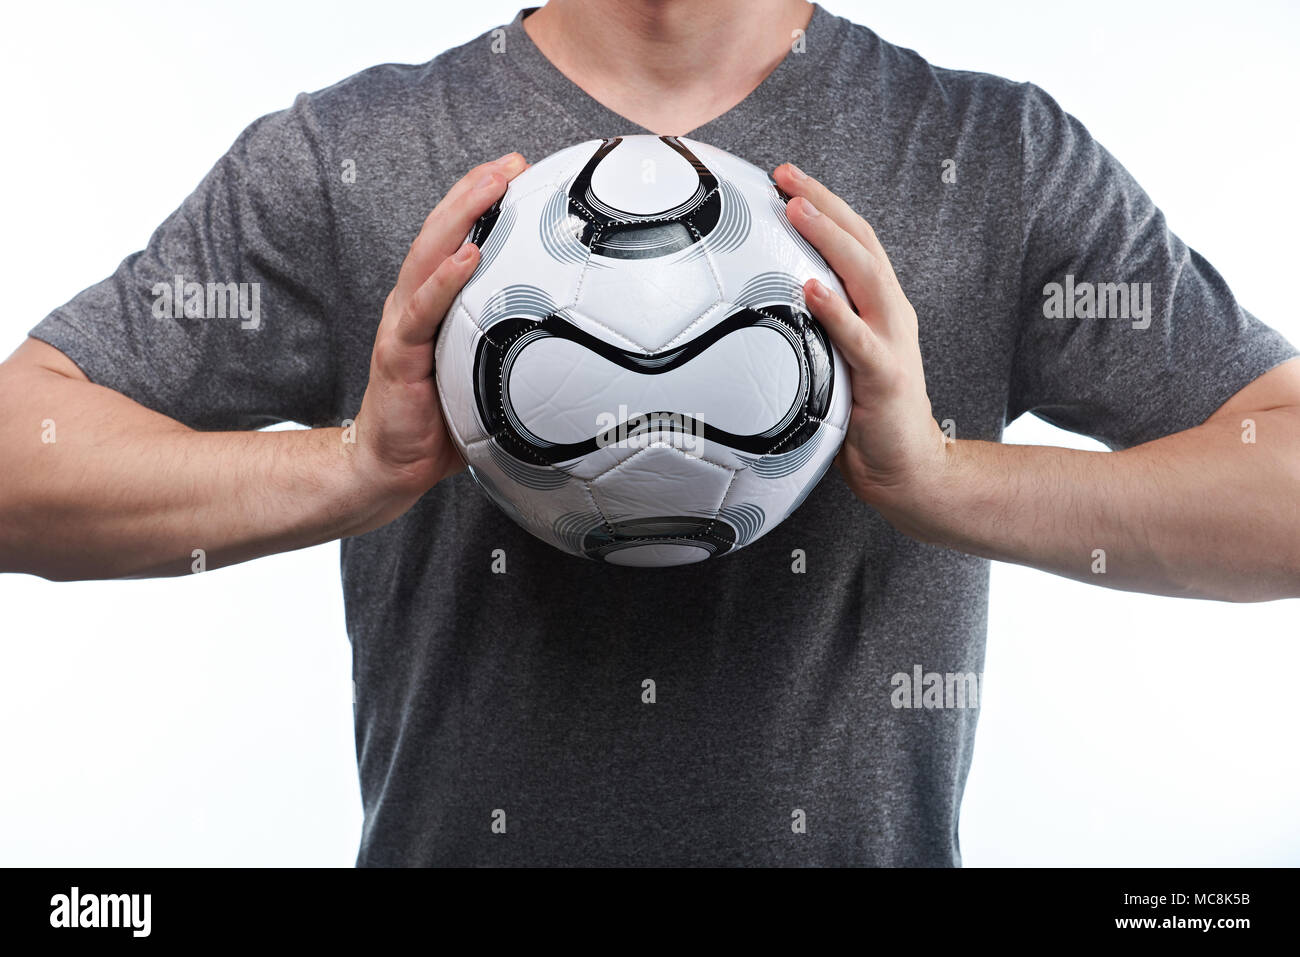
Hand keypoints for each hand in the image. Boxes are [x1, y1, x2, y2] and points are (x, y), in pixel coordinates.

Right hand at [349, 152, 527, 530]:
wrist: (391, 466)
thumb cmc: (442, 424)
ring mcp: (403, 323)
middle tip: (512, 161)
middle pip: (443, 231)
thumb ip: (518, 355)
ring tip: (491, 184)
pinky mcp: (398, 352)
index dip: (486, 203)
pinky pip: (424, 310)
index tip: (523, 171)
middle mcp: (417, 303)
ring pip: (430, 256)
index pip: (460, 240)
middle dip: (476, 191)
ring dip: (461, 215)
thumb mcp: (487, 379)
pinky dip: (445, 280)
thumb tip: (582, 351)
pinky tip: (469, 255)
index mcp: (437, 305)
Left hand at [772, 163, 947, 534]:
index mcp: (877, 305)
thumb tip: (749, 313)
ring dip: (829, 239)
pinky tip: (810, 289)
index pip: (852, 240)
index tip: (782, 175)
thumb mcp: (831, 362)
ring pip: (864, 277)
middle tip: (784, 174)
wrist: (907, 468)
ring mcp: (892, 341)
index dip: (822, 203)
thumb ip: (808, 331)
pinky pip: (859, 339)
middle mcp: (889, 312)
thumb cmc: (862, 416)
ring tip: (796, 210)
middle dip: (823, 203)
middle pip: (860, 242)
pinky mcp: (886, 377)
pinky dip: (835, 312)